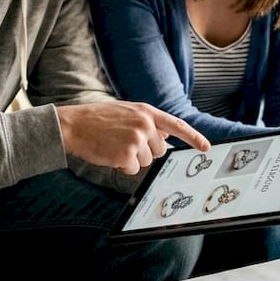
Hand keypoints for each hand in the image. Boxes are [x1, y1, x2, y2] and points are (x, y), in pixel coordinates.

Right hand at [57, 101, 209, 175]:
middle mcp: (145, 124)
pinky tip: (110, 154)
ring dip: (131, 159)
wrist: (73, 125)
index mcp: (146, 111)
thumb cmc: (97, 119)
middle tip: (122, 142)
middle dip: (144, 151)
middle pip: (159, 150)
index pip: (176, 125)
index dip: (194, 137)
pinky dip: (122, 167)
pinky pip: (133, 169)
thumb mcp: (126, 111)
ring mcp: (136, 140)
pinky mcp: (127, 155)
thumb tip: (166, 135)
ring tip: (113, 146)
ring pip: (146, 161)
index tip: (206, 148)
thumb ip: (146, 121)